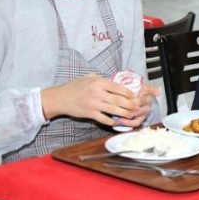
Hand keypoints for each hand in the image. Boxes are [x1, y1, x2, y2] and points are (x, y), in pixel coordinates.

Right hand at [40, 75, 157, 126]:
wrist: (60, 98)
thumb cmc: (75, 86)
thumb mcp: (89, 78)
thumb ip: (102, 80)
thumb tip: (116, 82)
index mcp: (98, 82)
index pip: (118, 87)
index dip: (128, 93)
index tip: (135, 96)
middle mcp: (97, 93)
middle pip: (118, 99)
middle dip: (130, 104)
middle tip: (137, 106)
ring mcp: (93, 104)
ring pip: (113, 109)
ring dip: (124, 113)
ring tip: (131, 114)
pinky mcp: (90, 114)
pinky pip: (104, 118)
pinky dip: (112, 120)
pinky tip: (118, 121)